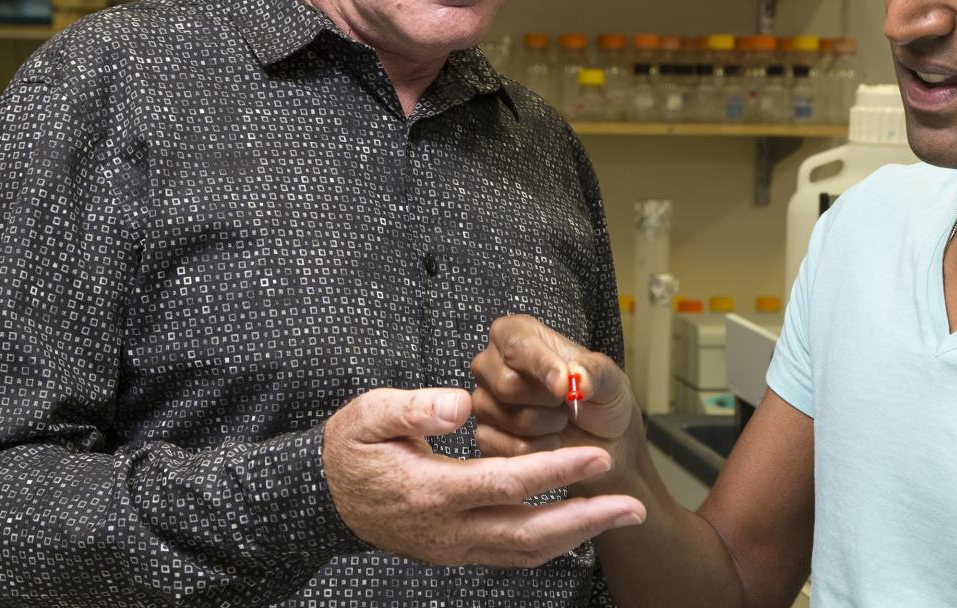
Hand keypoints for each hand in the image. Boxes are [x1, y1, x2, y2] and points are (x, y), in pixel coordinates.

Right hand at [322, 386, 643, 566]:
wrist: (323, 498)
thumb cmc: (350, 449)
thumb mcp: (368, 414)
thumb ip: (414, 407)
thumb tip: (464, 403)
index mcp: (431, 491)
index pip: (506, 483)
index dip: (557, 469)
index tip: (598, 453)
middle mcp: (449, 529)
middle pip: (530, 533)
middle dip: (587, 519)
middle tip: (633, 504)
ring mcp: (454, 547)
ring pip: (527, 551)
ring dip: (579, 534)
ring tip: (620, 513)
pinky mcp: (458, 551)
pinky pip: (513, 553)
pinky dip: (553, 540)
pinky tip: (579, 522)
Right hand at [470, 315, 639, 486]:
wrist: (600, 439)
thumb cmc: (599, 397)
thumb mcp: (609, 378)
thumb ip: (595, 372)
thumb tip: (579, 378)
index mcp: (516, 334)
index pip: (517, 345)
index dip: (542, 367)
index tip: (564, 387)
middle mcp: (491, 364)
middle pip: (507, 384)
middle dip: (549, 401)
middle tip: (567, 401)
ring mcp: (483, 401)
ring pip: (511, 419)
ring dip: (548, 426)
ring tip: (560, 419)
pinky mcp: (485, 436)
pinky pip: (507, 448)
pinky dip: (539, 450)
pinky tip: (549, 441)